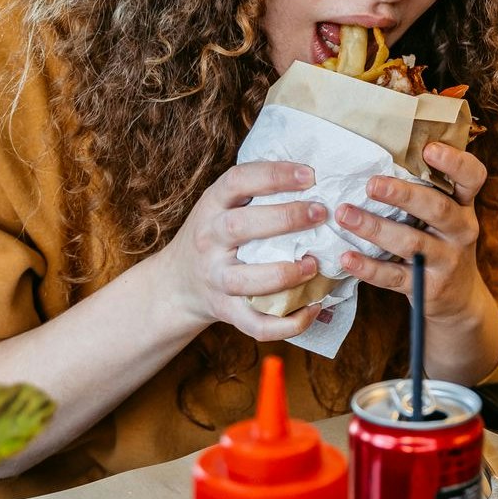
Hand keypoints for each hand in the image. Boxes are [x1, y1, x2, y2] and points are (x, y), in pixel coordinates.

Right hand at [147, 160, 329, 340]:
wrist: (177, 285)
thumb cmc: (215, 236)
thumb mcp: (222, 205)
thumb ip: (255, 191)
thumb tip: (314, 174)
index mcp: (211, 207)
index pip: (237, 181)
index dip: (274, 175)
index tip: (310, 175)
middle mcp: (209, 241)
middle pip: (239, 227)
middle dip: (284, 218)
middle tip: (320, 213)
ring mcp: (216, 280)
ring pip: (246, 281)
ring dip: (284, 274)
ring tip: (314, 265)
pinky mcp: (227, 312)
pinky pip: (257, 324)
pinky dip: (288, 322)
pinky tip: (313, 308)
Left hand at [333, 142, 492, 323]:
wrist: (459, 300)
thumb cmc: (442, 243)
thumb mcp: (446, 216)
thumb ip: (426, 191)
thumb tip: (375, 155)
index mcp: (464, 205)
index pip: (472, 177)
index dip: (455, 162)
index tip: (429, 149)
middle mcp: (461, 231)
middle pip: (437, 208)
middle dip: (403, 195)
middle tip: (371, 184)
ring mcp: (446, 261)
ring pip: (411, 243)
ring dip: (375, 228)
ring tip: (345, 214)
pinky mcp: (427, 289)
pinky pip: (394, 276)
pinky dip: (368, 268)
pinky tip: (346, 257)